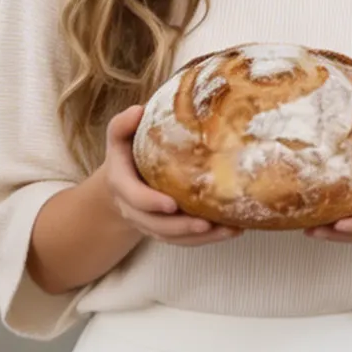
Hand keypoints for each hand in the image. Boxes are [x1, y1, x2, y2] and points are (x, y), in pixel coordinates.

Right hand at [97, 105, 242, 246]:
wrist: (121, 183)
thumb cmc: (125, 154)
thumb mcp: (119, 137)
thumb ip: (123, 125)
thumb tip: (139, 110)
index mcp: (122, 185)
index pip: (135, 198)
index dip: (151, 203)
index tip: (172, 204)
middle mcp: (134, 210)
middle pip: (156, 226)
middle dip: (182, 227)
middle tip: (206, 223)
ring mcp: (150, 224)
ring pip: (174, 238)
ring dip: (201, 237)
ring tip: (228, 230)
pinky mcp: (166, 231)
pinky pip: (185, 241)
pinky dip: (208, 239)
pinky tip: (232, 230)